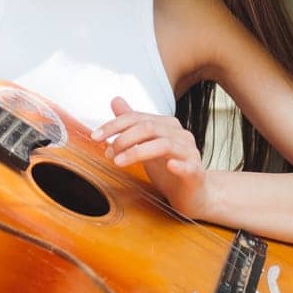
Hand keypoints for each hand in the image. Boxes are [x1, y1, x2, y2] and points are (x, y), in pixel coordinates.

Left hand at [92, 96, 213, 217]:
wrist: (193, 193)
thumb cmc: (167, 168)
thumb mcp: (145, 144)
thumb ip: (132, 123)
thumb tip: (115, 100)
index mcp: (166, 125)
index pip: (137, 118)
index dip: (114, 125)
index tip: (95, 136)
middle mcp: (179, 134)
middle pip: (149, 127)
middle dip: (124, 138)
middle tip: (108, 153)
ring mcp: (190, 152)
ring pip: (164, 145)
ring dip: (137, 152)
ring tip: (118, 162)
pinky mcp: (196, 173)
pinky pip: (189, 166)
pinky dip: (179, 165)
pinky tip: (169, 166)